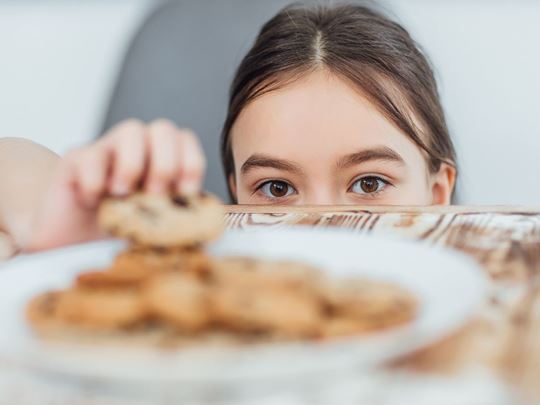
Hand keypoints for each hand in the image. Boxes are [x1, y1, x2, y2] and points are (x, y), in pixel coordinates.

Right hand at [25, 119, 205, 250]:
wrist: (74, 243)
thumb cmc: (121, 231)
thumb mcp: (157, 227)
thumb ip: (180, 218)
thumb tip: (210, 226)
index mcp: (161, 160)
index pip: (186, 141)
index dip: (191, 163)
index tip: (186, 193)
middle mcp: (138, 149)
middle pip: (163, 129)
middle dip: (165, 163)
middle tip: (155, 195)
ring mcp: (106, 149)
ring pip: (131, 129)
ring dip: (133, 165)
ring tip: (123, 195)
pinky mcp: (75, 159)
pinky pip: (90, 155)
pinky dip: (95, 182)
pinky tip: (93, 202)